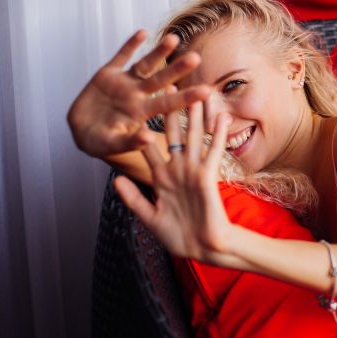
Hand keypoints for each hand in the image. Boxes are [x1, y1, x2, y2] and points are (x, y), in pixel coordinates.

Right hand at [67, 30, 209, 157]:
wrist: (81, 131)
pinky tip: (143, 32)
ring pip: (144, 65)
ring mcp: (124, 83)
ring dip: (158, 52)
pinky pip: (121, 56)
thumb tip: (148, 137)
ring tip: (174, 38)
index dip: (186, 97)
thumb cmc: (100, 142)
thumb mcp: (112, 145)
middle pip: (160, 80)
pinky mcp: (107, 74)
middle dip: (177, 69)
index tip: (206, 91)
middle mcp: (137, 95)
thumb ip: (129, 142)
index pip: (168, 104)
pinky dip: (130, 45)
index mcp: (141, 113)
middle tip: (196, 58)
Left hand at [114, 100, 232, 261]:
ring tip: (199, 92)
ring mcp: (193, 172)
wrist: (203, 249)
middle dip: (173, 111)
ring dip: (197, 115)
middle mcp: (178, 170)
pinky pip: (212, 152)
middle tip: (172, 88)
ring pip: (194, 137)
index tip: (138, 111)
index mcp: (162, 178)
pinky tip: (220, 116)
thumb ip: (133, 199)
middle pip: (175, 135)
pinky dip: (217, 134)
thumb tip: (115, 180)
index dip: (144, 128)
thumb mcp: (149, 217)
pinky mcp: (207, 177)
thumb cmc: (179, 237)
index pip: (150, 147)